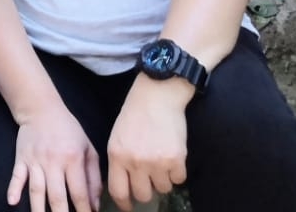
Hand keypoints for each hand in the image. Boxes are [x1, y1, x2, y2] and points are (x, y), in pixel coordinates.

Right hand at [7, 102, 100, 211]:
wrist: (41, 109)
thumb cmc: (68, 130)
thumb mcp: (88, 149)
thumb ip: (93, 177)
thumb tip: (94, 205)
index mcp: (73, 159)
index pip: (79, 192)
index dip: (83, 211)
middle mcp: (53, 162)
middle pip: (57, 196)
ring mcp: (35, 161)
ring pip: (37, 190)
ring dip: (39, 210)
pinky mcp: (21, 158)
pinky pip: (16, 175)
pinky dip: (14, 188)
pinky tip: (12, 202)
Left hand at [105, 79, 188, 210]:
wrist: (157, 95)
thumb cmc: (135, 114)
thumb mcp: (117, 137)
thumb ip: (120, 161)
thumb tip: (125, 185)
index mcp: (117, 156)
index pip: (118, 191)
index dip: (124, 203)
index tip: (129, 207)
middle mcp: (135, 162)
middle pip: (142, 195)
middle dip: (147, 190)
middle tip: (150, 179)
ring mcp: (157, 162)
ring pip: (163, 188)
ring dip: (163, 179)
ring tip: (161, 159)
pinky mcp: (176, 159)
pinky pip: (179, 179)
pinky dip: (177, 171)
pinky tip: (172, 155)